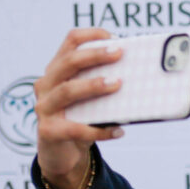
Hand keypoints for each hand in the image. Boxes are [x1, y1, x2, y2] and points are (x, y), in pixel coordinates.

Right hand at [34, 28, 124, 188]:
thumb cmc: (83, 118)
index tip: (115, 37)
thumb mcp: (94, 98)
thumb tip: (145, 78)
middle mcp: (46, 84)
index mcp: (58, 69)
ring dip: (93, 85)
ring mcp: (44, 107)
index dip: (91, 35)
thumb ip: (108, 84)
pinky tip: (119, 131)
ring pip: (66, 91)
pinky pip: (75, 129)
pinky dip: (99, 130)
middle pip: (68, 62)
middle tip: (119, 53)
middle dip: (95, 55)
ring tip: (118, 84)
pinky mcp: (48, 131)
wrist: (63, 153)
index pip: (70, 41)